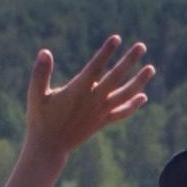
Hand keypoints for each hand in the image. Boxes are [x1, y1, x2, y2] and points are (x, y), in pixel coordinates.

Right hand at [22, 36, 156, 160]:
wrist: (49, 147)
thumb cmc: (40, 119)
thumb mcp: (35, 95)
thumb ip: (40, 73)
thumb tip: (44, 52)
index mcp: (78, 90)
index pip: (96, 67)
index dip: (106, 52)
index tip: (116, 38)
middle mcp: (93, 100)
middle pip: (116, 77)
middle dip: (129, 61)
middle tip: (141, 46)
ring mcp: (99, 112)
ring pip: (124, 95)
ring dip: (138, 81)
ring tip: (151, 68)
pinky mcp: (101, 122)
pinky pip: (121, 113)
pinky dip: (132, 106)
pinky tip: (143, 96)